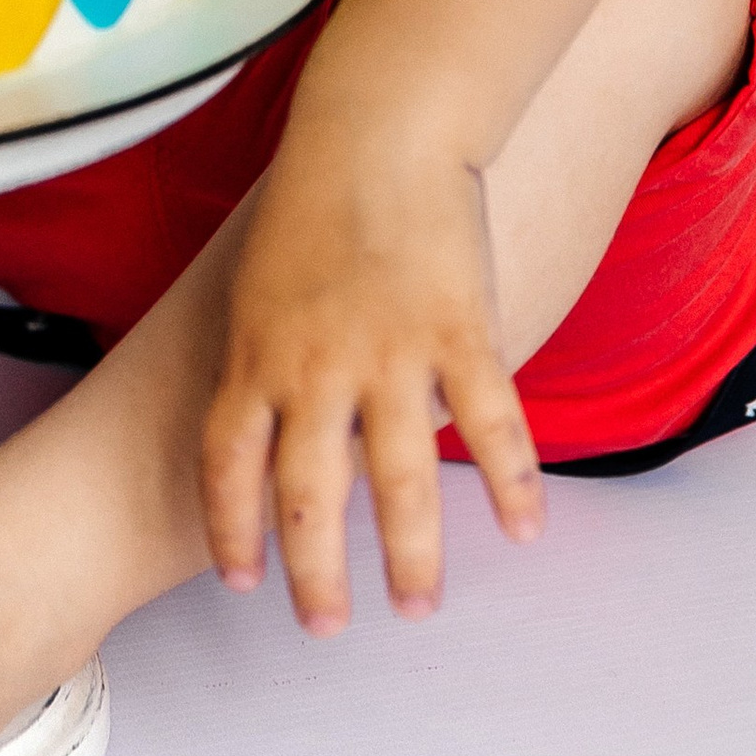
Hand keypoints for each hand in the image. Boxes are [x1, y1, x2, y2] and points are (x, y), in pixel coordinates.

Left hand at [200, 114, 543, 633]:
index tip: (242, 582)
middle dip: (315, 573)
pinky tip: (525, 531)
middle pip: (307, 495)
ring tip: (419, 606)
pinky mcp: (458, 331)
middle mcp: (316, 366)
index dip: (232, 528)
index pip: (229, 464)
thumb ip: (269, 361)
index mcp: (258, 353)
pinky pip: (489, 423)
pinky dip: (510, 482)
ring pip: (398, 479)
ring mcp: (389, 353)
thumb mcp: (260, 284)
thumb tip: (275, 430)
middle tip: (327, 627)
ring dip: (410, 555)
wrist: (379, 128)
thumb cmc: (314, 201)